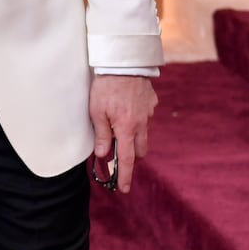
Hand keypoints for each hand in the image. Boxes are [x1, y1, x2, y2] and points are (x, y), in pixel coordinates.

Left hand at [88, 75, 156, 193]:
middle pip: (140, 150)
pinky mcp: (151, 101)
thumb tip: (103, 155)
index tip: (124, 188)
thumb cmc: (106, 85)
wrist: (124, 61)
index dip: (126, 175)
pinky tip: (126, 106)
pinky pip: (146, 116)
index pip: (128, 159)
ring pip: (144, 133)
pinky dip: (137, 117)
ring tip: (119, 122)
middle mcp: (142, 123)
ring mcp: (149, 112)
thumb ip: (102, 134)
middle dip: (132, 155)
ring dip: (133, 135)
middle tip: (119, 152)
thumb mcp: (97, 111)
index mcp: (127, 127)